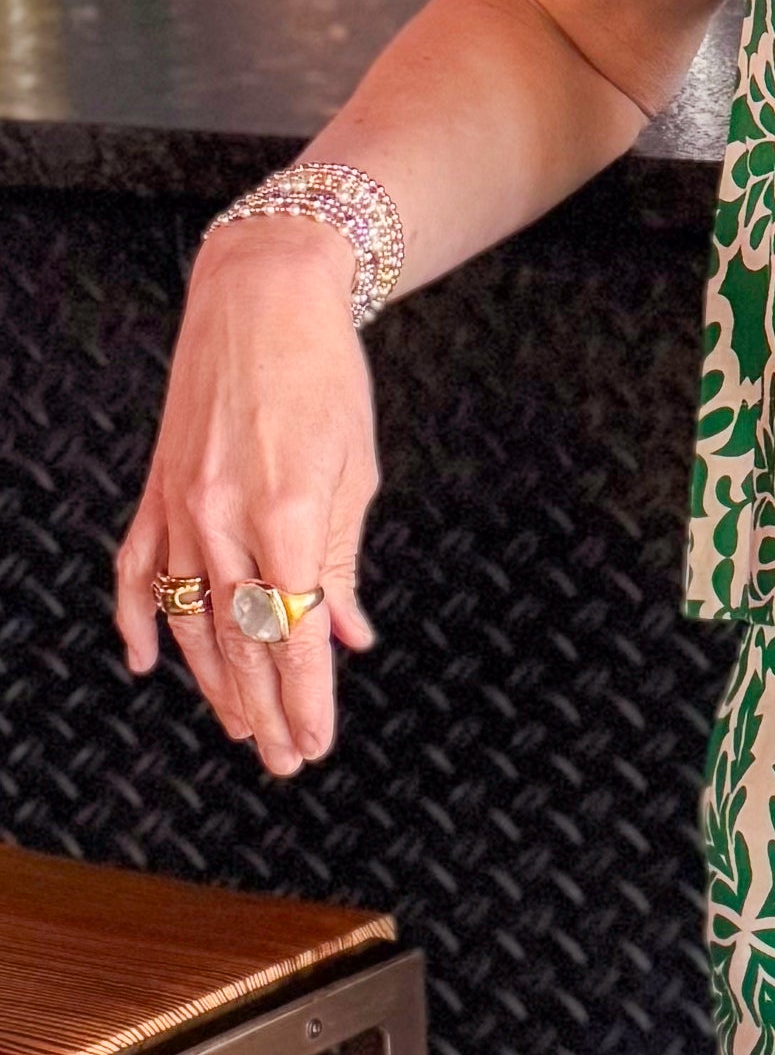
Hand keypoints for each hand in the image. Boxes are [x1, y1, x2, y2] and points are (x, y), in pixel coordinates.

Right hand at [113, 221, 380, 777]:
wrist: (262, 295)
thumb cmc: (325, 374)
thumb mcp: (356, 467)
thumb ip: (344, 560)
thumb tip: (349, 636)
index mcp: (289, 511)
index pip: (295, 631)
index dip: (307, 695)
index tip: (316, 742)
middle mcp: (225, 516)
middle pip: (241, 639)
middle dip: (267, 708)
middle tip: (286, 759)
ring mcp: (180, 505)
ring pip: (189, 619)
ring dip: (214, 683)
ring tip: (242, 730)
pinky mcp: (156, 490)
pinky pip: (138, 571)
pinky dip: (139, 621)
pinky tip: (146, 664)